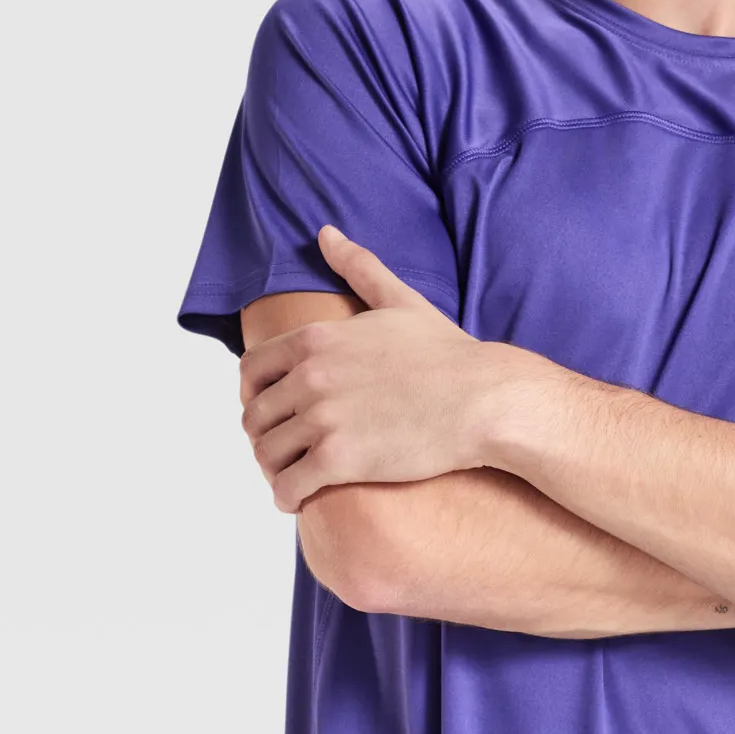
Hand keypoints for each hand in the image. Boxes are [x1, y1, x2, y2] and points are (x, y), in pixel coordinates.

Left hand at [239, 225, 521, 510]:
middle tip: (284, 450)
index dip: (253, 395)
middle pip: (254, 415)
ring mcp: (322, 418)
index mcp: (316, 340)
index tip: (270, 411)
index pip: (250, 370)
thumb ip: (358, 267)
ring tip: (291, 477)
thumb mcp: (400, 301)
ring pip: (266, 453)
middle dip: (264, 436)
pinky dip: (286, 497)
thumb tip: (326, 233)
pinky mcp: (339, 459)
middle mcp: (310, 377)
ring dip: (273, 469)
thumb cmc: (449, 355)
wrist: (484, 400)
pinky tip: (298, 499)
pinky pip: (288, 486)